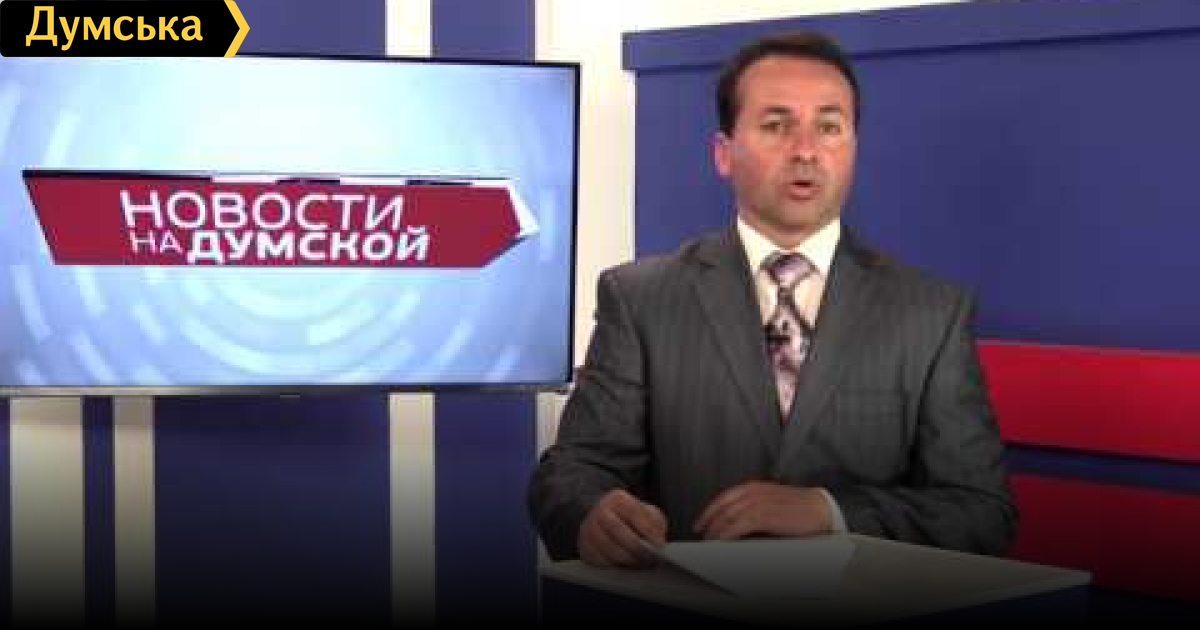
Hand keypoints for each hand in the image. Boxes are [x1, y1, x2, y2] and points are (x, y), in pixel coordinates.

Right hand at [577, 489, 666, 567]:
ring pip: (607, 546)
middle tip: (650, 558)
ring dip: (627, 559)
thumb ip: (655, 523)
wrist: (606, 521)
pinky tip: (625, 566)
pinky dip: (613, 565)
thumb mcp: (647, 514)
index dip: (647, 529)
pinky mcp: (584, 546)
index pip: (633, 511)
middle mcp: (600, 511)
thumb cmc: (631, 520)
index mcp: (618, 499)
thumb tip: (657, 541)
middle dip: (636, 547)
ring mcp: (589, 528)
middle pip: (617, 529)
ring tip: (640, 563)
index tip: (659, 545)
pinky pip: (598, 559)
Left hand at [693, 481, 831, 539]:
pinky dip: (729, 532)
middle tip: (702, 533)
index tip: (701, 522)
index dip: (710, 510)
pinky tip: (724, 539)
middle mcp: (755, 492)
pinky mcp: (767, 516)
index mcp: (755, 487)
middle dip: (709, 521)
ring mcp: (761, 503)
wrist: (820, 510)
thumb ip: (754, 508)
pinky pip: (741, 524)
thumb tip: (735, 523)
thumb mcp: (771, 502)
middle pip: (724, 506)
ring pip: (730, 515)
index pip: (724, 497)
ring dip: (717, 529)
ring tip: (711, 540)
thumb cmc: (798, 508)